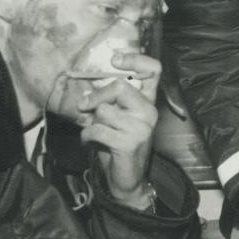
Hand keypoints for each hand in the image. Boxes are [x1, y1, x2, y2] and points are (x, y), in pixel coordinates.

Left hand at [77, 51, 161, 206]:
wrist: (126, 180)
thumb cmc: (117, 145)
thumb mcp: (115, 118)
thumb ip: (108, 100)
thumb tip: (86, 84)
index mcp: (147, 102)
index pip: (153, 70)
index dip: (136, 59)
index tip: (115, 59)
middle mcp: (149, 112)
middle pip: (120, 86)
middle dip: (97, 96)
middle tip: (85, 107)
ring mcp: (141, 128)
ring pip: (104, 110)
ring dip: (92, 122)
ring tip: (97, 132)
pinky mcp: (129, 143)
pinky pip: (97, 129)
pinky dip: (87, 136)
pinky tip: (91, 142)